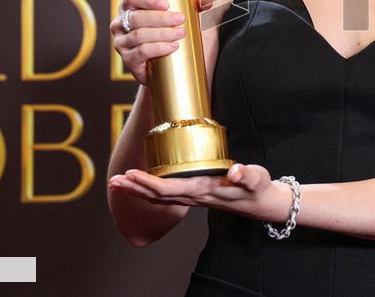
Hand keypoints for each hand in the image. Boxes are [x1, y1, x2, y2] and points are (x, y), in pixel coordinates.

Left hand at [107, 163, 292, 221]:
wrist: (260, 203)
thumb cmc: (257, 188)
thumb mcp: (256, 178)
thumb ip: (246, 175)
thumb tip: (235, 171)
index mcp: (204, 189)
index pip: (170, 188)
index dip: (149, 182)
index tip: (131, 174)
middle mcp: (194, 196)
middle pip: (158, 195)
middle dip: (134, 188)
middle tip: (113, 180)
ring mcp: (192, 197)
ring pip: (158, 197)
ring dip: (136, 190)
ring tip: (117, 183)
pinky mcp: (193, 194)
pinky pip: (165, 194)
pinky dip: (148, 190)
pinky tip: (139, 184)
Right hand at [110, 0, 213, 84]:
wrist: (161, 67)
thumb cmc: (166, 35)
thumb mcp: (175, 18)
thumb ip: (190, 6)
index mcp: (128, 8)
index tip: (167, 4)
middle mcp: (119, 24)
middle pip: (137, 17)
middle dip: (161, 18)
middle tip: (181, 20)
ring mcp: (121, 43)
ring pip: (139, 35)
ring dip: (162, 33)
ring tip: (180, 33)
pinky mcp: (127, 60)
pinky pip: (141, 52)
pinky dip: (158, 48)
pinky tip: (172, 47)